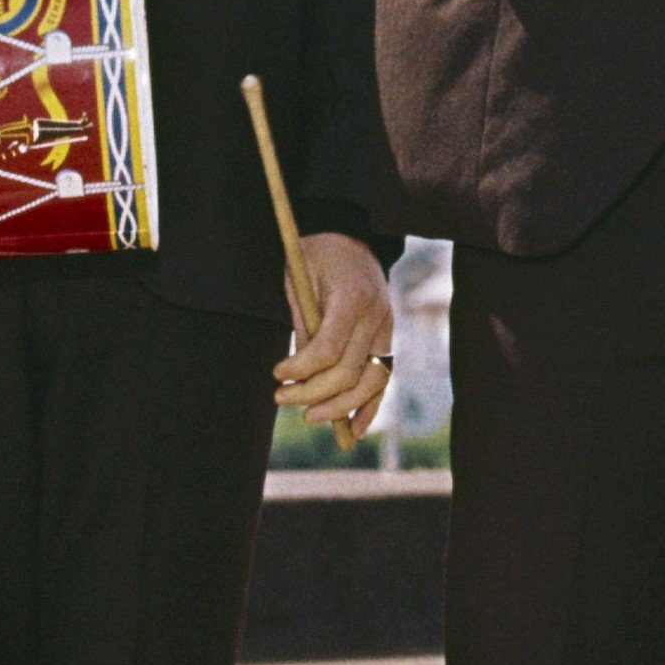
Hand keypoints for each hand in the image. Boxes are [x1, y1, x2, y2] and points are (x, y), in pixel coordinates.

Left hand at [276, 235, 394, 447]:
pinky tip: (352, 429)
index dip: (300, 369)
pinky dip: (370, 406)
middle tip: (282, 398)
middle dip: (313, 393)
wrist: (351, 236)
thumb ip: (303, 325)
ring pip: (371, 382)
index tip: (276, 374)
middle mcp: (377, 316)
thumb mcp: (299, 280)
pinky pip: (383, 379)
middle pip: (349, 372)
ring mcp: (387, 329)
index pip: (328, 350)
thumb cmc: (317, 256)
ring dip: (341, 407)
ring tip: (311, 417)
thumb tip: (298, 374)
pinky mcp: (388, 338)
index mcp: (353, 298)